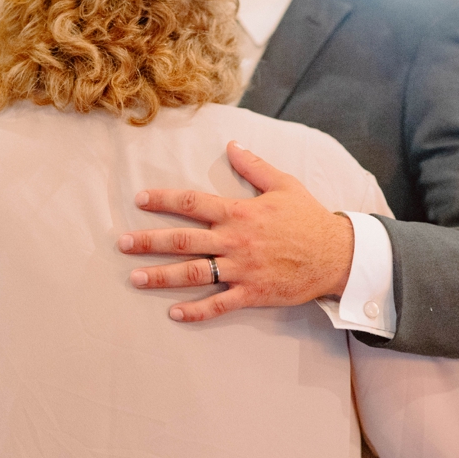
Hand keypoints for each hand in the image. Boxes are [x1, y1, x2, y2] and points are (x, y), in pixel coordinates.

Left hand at [121, 142, 354, 321]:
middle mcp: (235, 240)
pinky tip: (173, 313)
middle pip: (183, 241)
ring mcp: (242, 269)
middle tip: (121, 244)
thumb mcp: (284, 184)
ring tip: (135, 278)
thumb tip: (232, 144)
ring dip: (162, 276)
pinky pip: (219, 304)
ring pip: (194, 274)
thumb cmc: (309, 219)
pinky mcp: (252, 292)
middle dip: (148, 242)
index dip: (163, 200)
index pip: (192, 203)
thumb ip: (254, 165)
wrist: (336, 254)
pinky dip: (196, 311)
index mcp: (239, 212)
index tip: (140, 200)